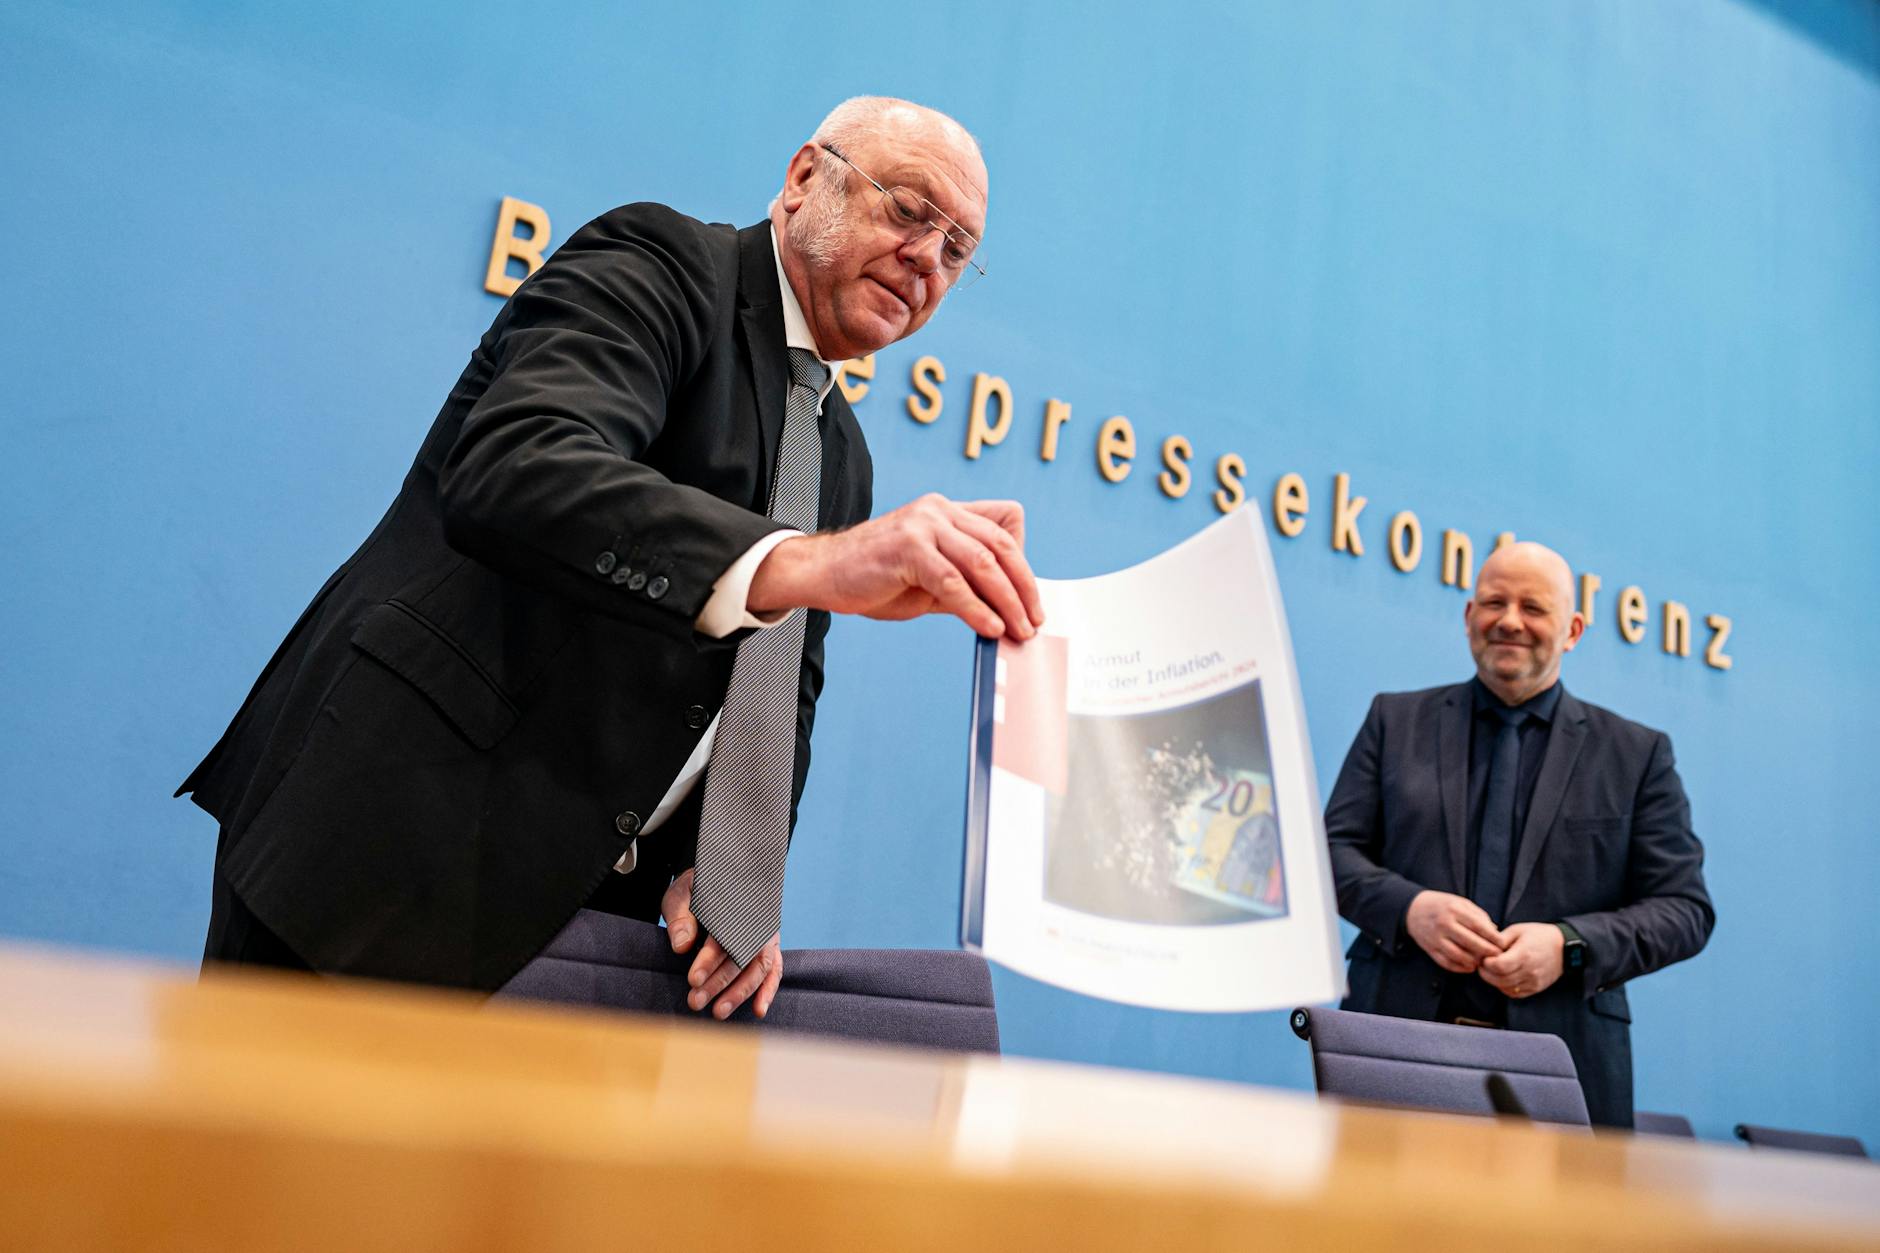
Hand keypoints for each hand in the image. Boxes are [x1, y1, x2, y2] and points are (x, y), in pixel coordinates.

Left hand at [659, 868, 783, 1018]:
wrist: (717, 881)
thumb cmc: (696, 892)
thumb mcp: (682, 895)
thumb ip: (681, 918)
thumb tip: (681, 946)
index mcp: (734, 905)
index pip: (723, 937)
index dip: (708, 960)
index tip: (693, 980)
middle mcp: (756, 921)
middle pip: (741, 956)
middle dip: (718, 983)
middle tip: (696, 1001)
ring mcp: (766, 935)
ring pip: (759, 967)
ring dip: (741, 992)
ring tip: (719, 1012)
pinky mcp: (770, 947)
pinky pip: (774, 970)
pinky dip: (768, 991)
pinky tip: (757, 1010)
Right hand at [748, 494, 1044, 641]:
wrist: (823, 573)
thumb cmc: (875, 578)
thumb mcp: (929, 578)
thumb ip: (963, 584)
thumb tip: (1003, 612)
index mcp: (947, 511)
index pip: (1005, 525)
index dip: (1023, 561)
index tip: (1028, 597)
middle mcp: (939, 510)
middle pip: (1001, 545)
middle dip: (1023, 587)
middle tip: (1033, 620)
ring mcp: (924, 525)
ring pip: (982, 563)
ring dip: (1007, 601)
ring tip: (1017, 629)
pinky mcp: (909, 548)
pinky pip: (953, 582)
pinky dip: (976, 609)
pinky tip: (988, 627)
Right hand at [1405, 890, 1506, 972]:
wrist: (1413, 909)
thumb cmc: (1442, 905)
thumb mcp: (1460, 903)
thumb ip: (1479, 915)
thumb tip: (1495, 931)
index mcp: (1454, 910)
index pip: (1478, 926)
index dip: (1493, 937)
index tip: (1503, 943)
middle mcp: (1444, 924)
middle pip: (1471, 943)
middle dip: (1487, 951)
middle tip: (1498, 956)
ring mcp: (1435, 938)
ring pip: (1459, 955)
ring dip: (1474, 961)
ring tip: (1483, 962)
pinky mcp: (1429, 949)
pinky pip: (1447, 963)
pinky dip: (1460, 967)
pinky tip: (1469, 966)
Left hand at [1478, 922, 1564, 998]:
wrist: (1564, 947)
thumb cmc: (1539, 936)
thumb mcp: (1518, 930)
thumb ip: (1500, 939)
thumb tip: (1484, 947)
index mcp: (1524, 954)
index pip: (1499, 966)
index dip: (1486, 963)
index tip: (1484, 957)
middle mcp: (1530, 971)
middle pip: (1499, 979)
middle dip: (1486, 972)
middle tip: (1483, 964)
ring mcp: (1533, 982)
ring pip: (1505, 988)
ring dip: (1494, 980)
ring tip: (1492, 969)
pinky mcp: (1535, 988)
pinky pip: (1514, 993)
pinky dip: (1504, 986)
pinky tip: (1503, 976)